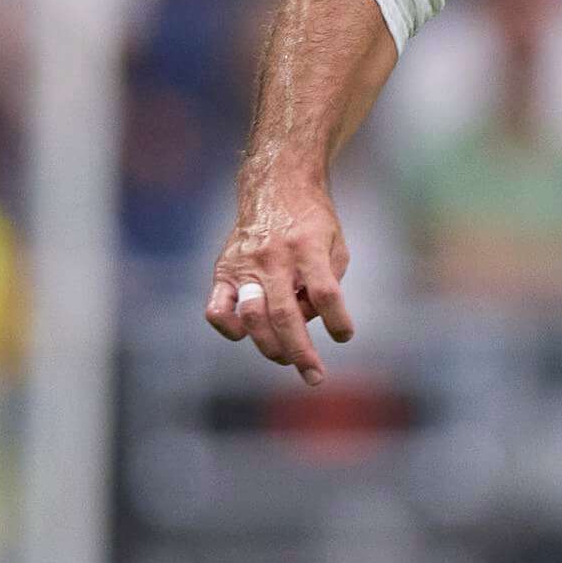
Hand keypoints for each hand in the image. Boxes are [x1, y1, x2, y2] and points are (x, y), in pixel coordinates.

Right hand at [205, 184, 356, 385]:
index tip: (344, 336)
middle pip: (286, 314)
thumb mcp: (334, 244)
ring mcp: (245, 264)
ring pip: (252, 317)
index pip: (325, 294)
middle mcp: (274, 257)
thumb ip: (328, 282)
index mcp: (307, 247)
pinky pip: (217, 309)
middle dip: (301, 353)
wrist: (275, 186)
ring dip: (270, 347)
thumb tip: (309, 321)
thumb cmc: (312, 222)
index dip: (337, 321)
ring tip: (287, 359)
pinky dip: (230, 330)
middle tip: (315, 377)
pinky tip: (245, 335)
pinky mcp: (224, 269)